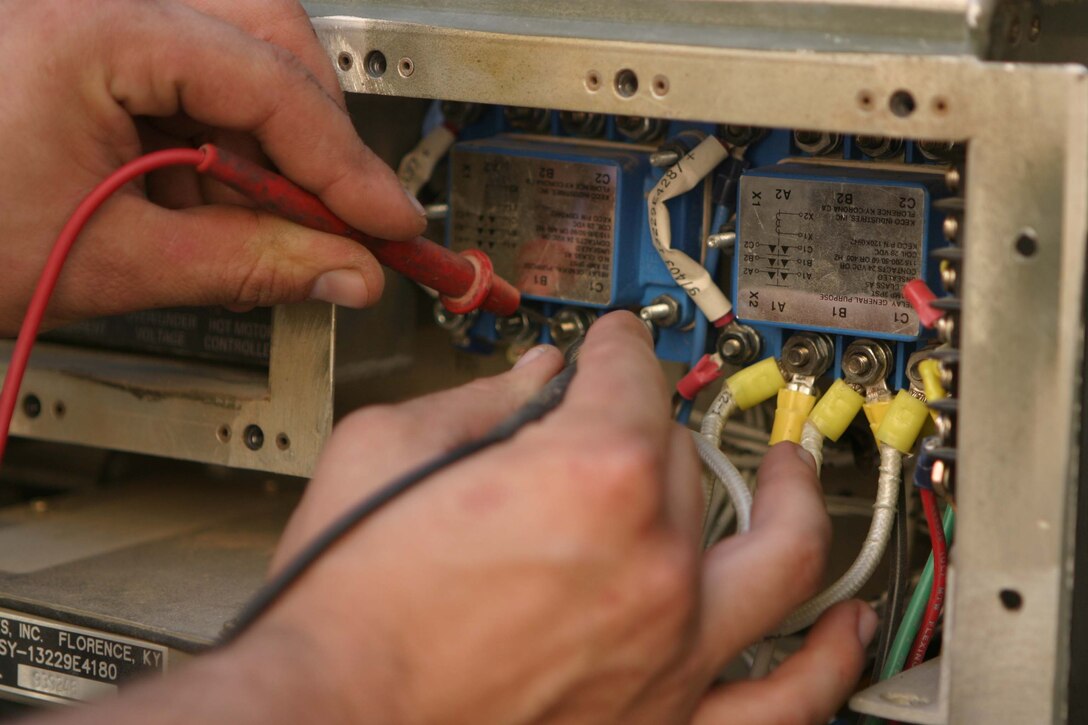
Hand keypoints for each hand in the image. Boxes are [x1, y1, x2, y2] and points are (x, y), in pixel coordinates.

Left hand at [0, 0, 423, 332]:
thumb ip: (249, 264)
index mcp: (87, 27)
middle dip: (316, 131)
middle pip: (265, 32)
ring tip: (254, 214)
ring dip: (268, 133)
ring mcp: (90, 10)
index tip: (392, 224)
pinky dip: (219, 133)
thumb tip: (346, 273)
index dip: (344, 164)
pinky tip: (201, 191)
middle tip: (343, 214)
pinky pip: (192, 65)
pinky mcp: (90, 37)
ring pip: (236, 43)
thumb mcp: (113, 261)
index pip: (266, 82)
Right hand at [251, 311, 875, 723]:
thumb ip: (476, 401)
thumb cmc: (343, 611)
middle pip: (678, 456)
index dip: (615, 348)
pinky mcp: (665, 723)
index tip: (609, 348)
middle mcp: (650, 559)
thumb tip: (532, 383)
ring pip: (783, 554)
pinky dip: (831, 658)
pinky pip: (786, 698)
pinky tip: (848, 623)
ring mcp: (671, 649)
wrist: (325, 718)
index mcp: (588, 476)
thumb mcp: (382, 453)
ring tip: (796, 471)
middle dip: (647, 423)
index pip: (627, 376)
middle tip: (625, 417)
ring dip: (796, 499)